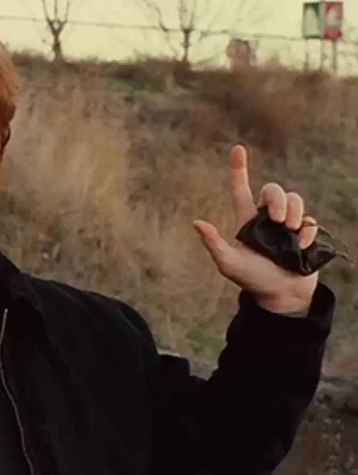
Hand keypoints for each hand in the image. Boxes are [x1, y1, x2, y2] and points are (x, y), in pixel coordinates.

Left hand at [193, 145, 319, 314]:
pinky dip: (306, 231)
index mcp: (246, 221)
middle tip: (278, 220)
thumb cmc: (252, 280)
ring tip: (290, 232)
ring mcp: (286, 224)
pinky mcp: (304, 232)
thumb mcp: (229, 264)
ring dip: (294, 213)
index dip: (239, 169)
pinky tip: (300, 247)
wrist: (282, 294)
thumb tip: (196, 222)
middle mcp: (266, 219)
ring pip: (294, 199)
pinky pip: (309, 220)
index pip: (241, 190)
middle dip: (278, 199)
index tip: (237, 148)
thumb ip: (214, 244)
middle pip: (273, 190)